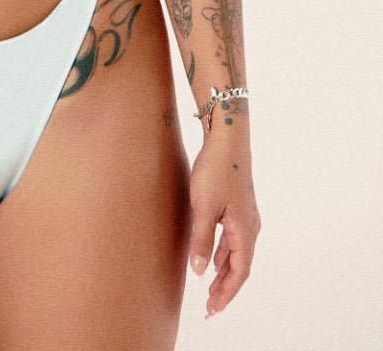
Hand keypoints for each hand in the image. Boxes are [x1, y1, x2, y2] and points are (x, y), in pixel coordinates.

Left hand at [188, 140, 259, 317]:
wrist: (227, 138)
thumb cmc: (216, 171)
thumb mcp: (204, 208)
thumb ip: (201, 242)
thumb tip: (199, 274)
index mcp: (245, 231)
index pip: (239, 273)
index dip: (226, 293)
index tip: (213, 310)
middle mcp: (250, 227)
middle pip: (240, 266)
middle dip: (225, 288)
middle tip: (210, 309)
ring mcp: (245, 216)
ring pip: (236, 253)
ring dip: (223, 272)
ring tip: (210, 289)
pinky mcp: (237, 206)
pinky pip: (232, 240)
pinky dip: (223, 254)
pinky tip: (213, 258)